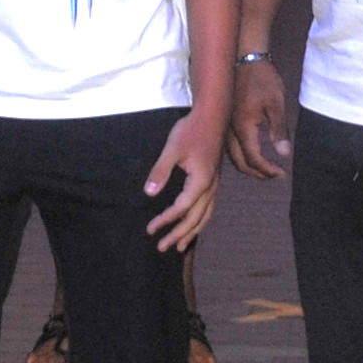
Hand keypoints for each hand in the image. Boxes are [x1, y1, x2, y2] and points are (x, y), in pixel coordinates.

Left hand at [145, 106, 225, 251]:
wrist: (213, 115)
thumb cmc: (191, 130)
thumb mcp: (172, 149)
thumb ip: (160, 172)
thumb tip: (149, 194)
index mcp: (200, 182)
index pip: (181, 208)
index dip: (165, 220)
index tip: (150, 229)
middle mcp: (210, 187)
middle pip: (195, 218)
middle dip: (179, 234)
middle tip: (162, 248)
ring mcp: (214, 184)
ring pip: (205, 215)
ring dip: (192, 231)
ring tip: (180, 246)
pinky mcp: (213, 180)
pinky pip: (208, 207)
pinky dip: (199, 220)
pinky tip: (192, 224)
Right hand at [226, 56, 292, 179]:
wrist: (244, 57)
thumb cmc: (262, 79)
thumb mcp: (276, 104)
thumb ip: (279, 130)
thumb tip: (285, 154)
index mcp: (242, 127)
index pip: (253, 159)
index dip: (267, 170)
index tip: (282, 173)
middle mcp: (228, 130)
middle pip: (239, 163)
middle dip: (257, 173)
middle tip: (274, 175)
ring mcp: (223, 125)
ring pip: (232, 155)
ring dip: (248, 165)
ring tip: (265, 167)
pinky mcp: (223, 120)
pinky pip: (228, 146)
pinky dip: (241, 155)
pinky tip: (252, 152)